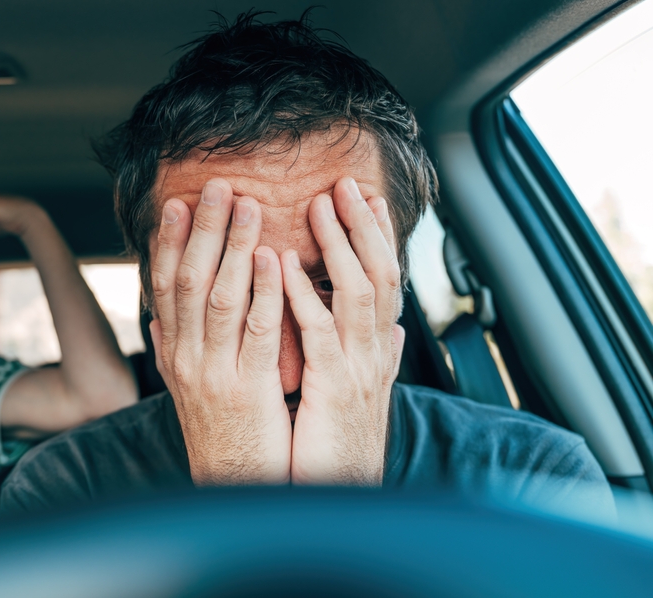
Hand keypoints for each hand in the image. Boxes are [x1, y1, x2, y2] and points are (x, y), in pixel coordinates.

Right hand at [150, 178, 291, 485]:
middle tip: (216, 187)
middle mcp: (187, 359)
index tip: (174, 205)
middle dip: (202, 230)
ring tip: (247, 206)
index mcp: (174, 355)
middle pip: (190, 281)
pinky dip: (263, 292)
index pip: (165, 288)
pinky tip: (271, 259)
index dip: (169, 244)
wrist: (231, 492)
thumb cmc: (219, 436)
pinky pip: (257, 332)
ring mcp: (215, 373)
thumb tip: (156, 317)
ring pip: (220, 297)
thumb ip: (173, 351)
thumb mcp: (186, 392)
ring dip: (233, 247)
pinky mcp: (248, 390)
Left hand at [282, 177, 404, 485]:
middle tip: (345, 182)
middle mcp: (375, 354)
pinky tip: (284, 266)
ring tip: (321, 205)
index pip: (384, 281)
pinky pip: (319, 334)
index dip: (378, 237)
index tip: (366, 197)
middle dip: (363, 225)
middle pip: (380, 275)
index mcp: (376, 352)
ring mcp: (358, 370)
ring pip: (357, 293)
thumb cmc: (343, 446)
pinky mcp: (334, 390)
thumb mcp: (362, 395)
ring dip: (338, 245)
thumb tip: (396, 331)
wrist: (340, 498)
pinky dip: (303, 295)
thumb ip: (378, 358)